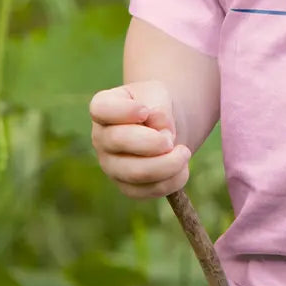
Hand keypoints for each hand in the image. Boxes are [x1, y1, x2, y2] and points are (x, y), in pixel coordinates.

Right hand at [89, 80, 190, 198]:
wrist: (164, 126)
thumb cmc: (155, 105)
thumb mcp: (159, 94)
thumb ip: (158, 107)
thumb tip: (161, 130)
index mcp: (103, 108)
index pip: (102, 109)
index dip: (123, 111)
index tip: (145, 111)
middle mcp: (101, 138)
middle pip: (118, 142)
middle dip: (151, 141)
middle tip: (171, 138)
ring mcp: (111, 165)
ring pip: (134, 172)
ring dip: (166, 164)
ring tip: (184, 152)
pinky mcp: (127, 186)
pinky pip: (146, 191)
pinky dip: (170, 181)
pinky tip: (183, 169)